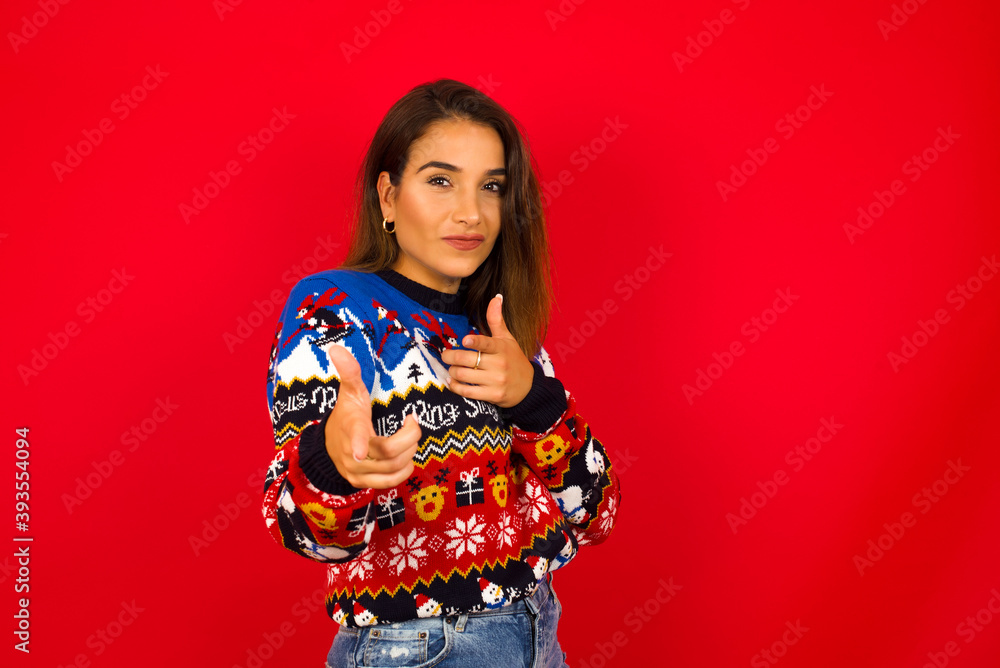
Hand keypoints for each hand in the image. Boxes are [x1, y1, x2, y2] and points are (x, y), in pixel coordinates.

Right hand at [324, 344, 420, 489]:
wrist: (328, 447)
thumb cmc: (346, 416)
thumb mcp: (349, 393)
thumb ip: (349, 373)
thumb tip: (337, 348)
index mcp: (351, 429)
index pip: (355, 437)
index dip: (357, 445)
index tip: (359, 452)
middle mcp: (352, 455)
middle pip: (390, 452)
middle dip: (411, 436)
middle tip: (412, 422)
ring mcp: (357, 472)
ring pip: (394, 467)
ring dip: (410, 451)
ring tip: (409, 437)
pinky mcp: (363, 483)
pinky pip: (391, 482)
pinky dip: (404, 469)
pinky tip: (405, 456)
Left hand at [440, 294, 533, 407]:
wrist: (528, 388)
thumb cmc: (514, 360)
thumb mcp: (507, 339)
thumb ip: (497, 320)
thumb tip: (496, 297)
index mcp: (502, 348)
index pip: (487, 344)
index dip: (475, 342)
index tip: (464, 341)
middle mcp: (499, 364)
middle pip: (468, 360)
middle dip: (450, 357)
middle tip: (445, 356)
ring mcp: (496, 381)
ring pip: (464, 375)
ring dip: (452, 372)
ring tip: (451, 369)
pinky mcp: (492, 396)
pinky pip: (467, 392)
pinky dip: (455, 387)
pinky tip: (452, 382)